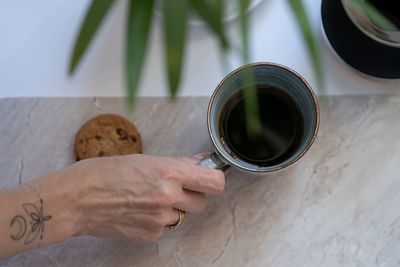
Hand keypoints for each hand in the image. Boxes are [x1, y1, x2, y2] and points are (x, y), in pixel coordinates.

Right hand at [52, 154, 224, 241]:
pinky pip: (166, 226)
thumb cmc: (102, 174)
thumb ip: (175, 165)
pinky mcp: (150, 233)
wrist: (76, 200)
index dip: (214, 179)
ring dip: (175, 208)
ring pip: (184, 215)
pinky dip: (159, 220)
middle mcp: (167, 196)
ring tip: (151, 198)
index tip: (210, 177)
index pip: (213, 181)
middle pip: (203, 202)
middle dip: (193, 195)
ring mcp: (159, 218)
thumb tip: (198, 163)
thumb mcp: (143, 159)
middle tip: (177, 187)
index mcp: (167, 172)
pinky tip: (140, 210)